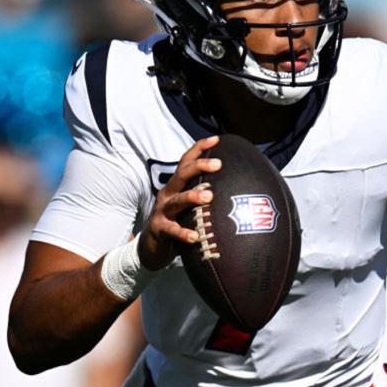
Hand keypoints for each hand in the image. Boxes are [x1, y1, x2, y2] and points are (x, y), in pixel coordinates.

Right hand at [138, 136, 221, 269]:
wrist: (151, 247)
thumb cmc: (177, 222)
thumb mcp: (188, 206)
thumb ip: (204, 195)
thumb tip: (235, 187)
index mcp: (176, 186)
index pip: (186, 162)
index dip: (199, 148)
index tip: (217, 139)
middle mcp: (168, 194)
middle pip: (182, 175)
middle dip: (199, 167)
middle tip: (218, 164)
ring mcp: (162, 211)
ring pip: (177, 201)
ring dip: (192, 196)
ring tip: (209, 196)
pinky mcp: (160, 230)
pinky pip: (172, 230)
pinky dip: (183, 233)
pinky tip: (195, 236)